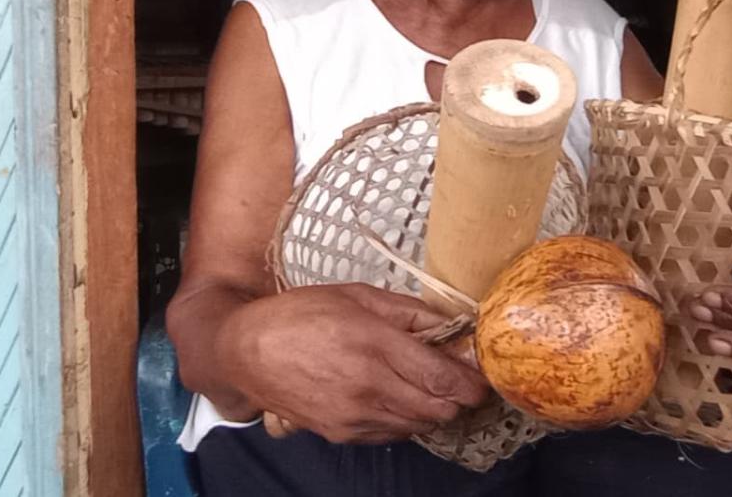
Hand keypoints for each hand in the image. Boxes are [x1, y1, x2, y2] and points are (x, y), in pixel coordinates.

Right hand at [222, 283, 489, 444]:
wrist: (246, 351)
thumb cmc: (302, 314)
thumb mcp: (358, 296)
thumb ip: (409, 311)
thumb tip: (453, 321)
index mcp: (374, 344)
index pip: (442, 377)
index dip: (472, 382)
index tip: (485, 375)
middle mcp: (368, 386)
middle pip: (439, 408)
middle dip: (460, 398)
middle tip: (464, 379)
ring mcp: (354, 416)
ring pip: (419, 425)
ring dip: (435, 409)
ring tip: (431, 385)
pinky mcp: (342, 434)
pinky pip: (392, 433)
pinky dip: (406, 418)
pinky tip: (399, 396)